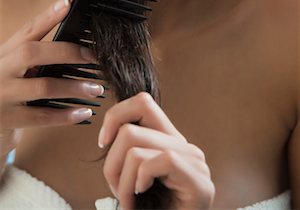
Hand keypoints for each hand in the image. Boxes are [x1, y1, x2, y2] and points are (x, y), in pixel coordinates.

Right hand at [0, 0, 103, 157]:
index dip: (49, 15)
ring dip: (75, 87)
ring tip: (96, 88)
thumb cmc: (3, 84)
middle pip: (33, 53)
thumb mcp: (11, 62)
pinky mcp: (8, 119)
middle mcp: (2, 69)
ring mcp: (3, 94)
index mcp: (6, 52)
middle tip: (93, 57)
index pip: (28, 29)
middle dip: (67, 53)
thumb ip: (33, 51)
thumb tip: (69, 28)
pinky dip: (66, 115)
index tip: (68, 3)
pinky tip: (83, 112)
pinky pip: (42, 117)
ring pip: (44, 87)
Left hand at [99, 92, 214, 209]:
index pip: (142, 101)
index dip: (116, 115)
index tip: (103, 143)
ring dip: (120, 181)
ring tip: (129, 202)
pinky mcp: (198, 181)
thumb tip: (107, 133)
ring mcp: (194, 161)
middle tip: (118, 191)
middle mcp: (184, 145)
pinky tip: (139, 200)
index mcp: (168, 140)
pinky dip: (137, 183)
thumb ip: (129, 151)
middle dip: (110, 164)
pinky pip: (157, 161)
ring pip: (135, 147)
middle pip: (130, 129)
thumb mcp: (132, 177)